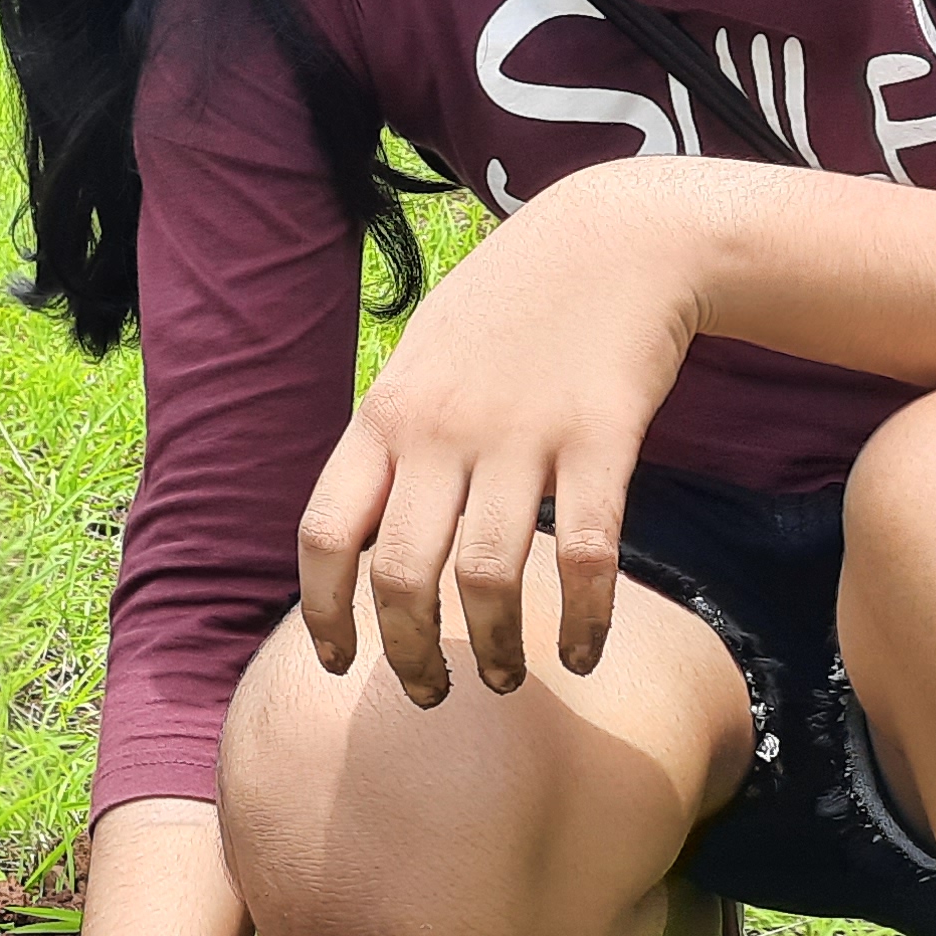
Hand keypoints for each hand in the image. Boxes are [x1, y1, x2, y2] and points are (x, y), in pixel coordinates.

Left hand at [298, 160, 700, 707]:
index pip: (323, 534)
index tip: (337, 661)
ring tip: (501, 679)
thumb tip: (358, 528)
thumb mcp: (421, 361)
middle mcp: (438, 432)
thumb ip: (390, 441)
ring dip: (492, 648)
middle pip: (399, 575)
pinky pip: (586, 557)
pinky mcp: (599, 439)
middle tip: (430, 693)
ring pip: (487, 579)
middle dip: (408, 654)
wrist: (612, 241)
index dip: (323, 612)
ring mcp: (518, 436)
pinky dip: (583, 621)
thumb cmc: (509, 308)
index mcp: (383, 416)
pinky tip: (584, 653)